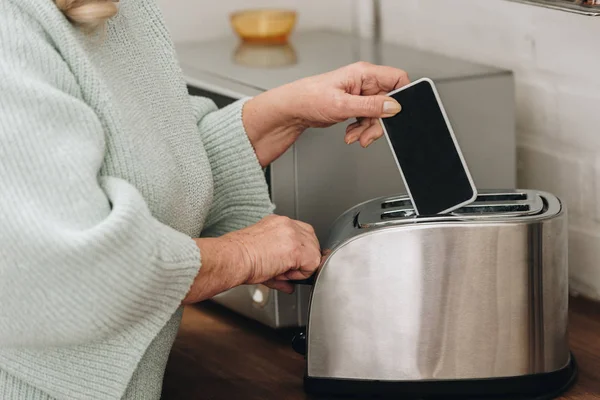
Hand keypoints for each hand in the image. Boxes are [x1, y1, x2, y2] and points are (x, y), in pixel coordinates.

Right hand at [183, 215, 320, 303]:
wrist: (233, 258)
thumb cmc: (239, 257)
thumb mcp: (264, 257)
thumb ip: (281, 268)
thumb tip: (289, 284)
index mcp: (278, 223)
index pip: (302, 234)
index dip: (299, 252)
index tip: (287, 263)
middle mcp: (287, 224)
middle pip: (312, 242)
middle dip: (303, 259)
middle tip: (283, 269)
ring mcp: (294, 235)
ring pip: (314, 253)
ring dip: (301, 267)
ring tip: (280, 270)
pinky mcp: (297, 249)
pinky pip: (312, 265)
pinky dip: (301, 275)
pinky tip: (283, 273)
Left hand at [243, 62, 408, 165]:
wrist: (292, 110)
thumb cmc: (308, 99)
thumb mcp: (343, 105)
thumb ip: (371, 106)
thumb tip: (393, 106)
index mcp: (364, 74)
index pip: (397, 78)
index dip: (401, 96)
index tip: (395, 114)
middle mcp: (363, 82)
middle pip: (388, 102)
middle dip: (380, 122)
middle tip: (369, 134)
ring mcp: (359, 95)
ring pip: (377, 114)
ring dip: (368, 129)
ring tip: (354, 137)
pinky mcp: (353, 106)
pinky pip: (366, 119)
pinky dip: (360, 130)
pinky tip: (350, 134)